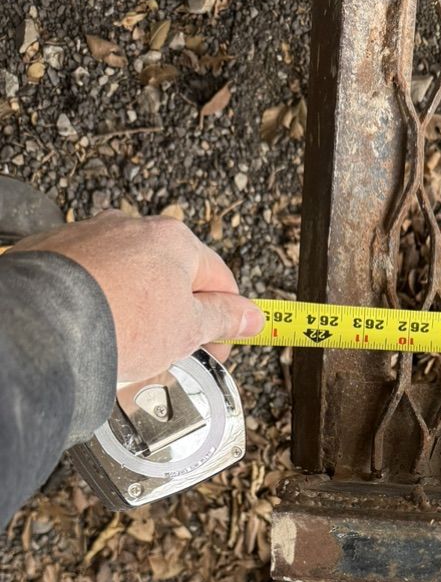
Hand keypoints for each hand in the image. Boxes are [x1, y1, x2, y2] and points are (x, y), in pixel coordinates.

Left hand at [11, 211, 262, 381]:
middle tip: (173, 353)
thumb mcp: (189, 329)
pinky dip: (100, 305)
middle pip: (172, 277)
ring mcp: (92, 236)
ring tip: (129, 348)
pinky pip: (92, 280)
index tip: (219, 347)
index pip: (219, 279)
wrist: (48, 327)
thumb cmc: (122, 323)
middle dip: (177, 316)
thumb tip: (251, 316)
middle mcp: (133, 228)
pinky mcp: (56, 252)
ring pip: (130, 279)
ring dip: (138, 312)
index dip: (226, 319)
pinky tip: (97, 333)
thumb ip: (224, 318)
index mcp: (175, 240)